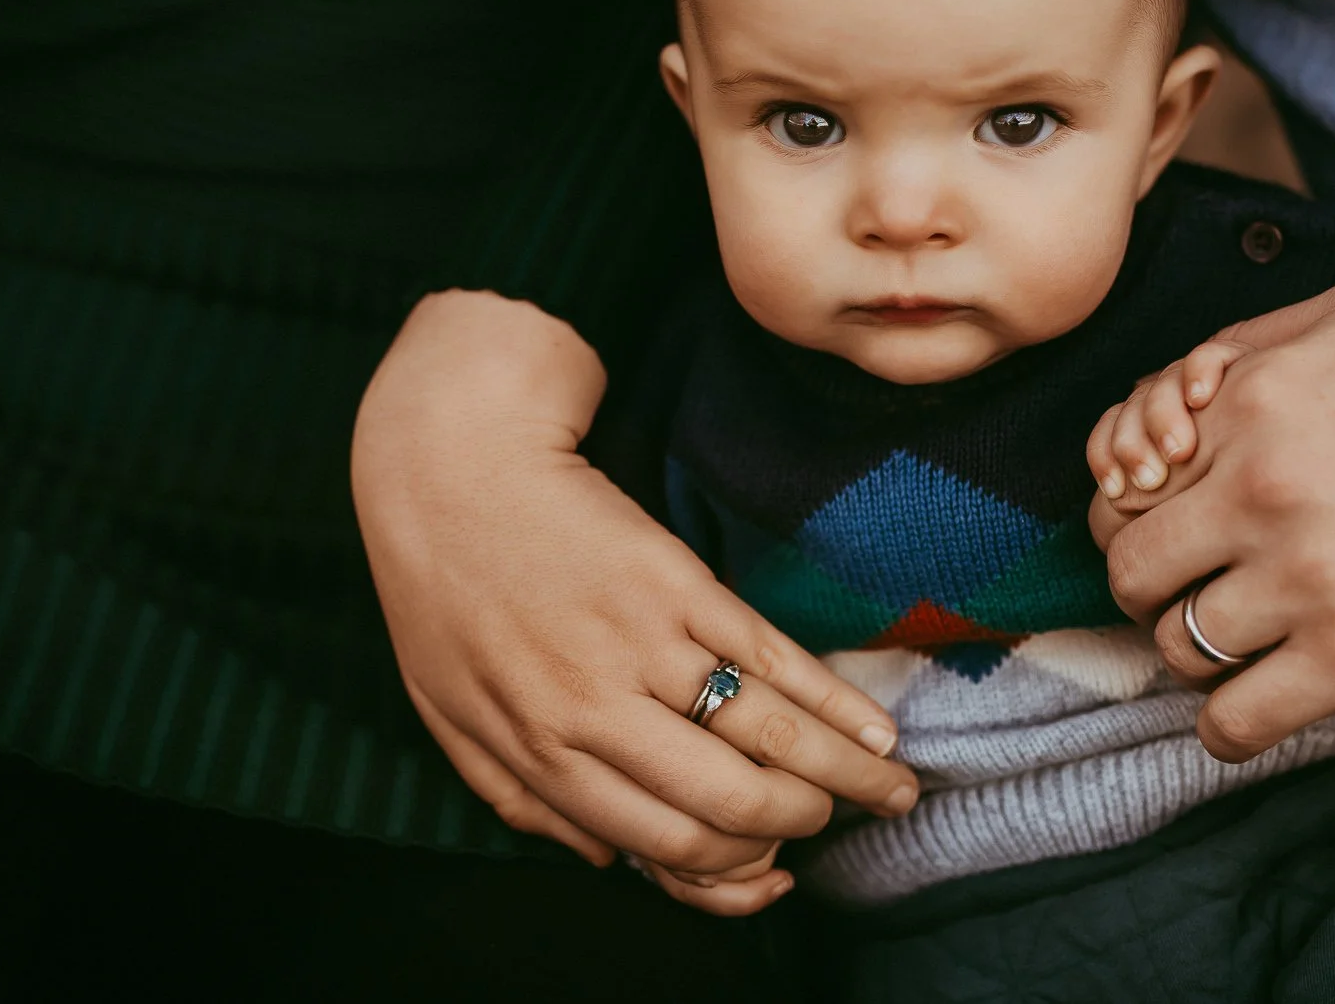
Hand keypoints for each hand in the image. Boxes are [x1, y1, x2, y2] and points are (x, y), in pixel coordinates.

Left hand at [353, 291, 917, 916]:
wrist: (450, 464)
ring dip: (844, 772)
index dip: (735, 870)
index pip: (666, 845)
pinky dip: (834, 699)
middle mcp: (599, 713)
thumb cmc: (442, 590)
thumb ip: (518, 797)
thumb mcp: (450, 713)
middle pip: (731, 803)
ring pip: (767, 736)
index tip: (774, 869)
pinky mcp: (679, 583)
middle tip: (836, 822)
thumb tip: (603, 861)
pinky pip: (771, 656)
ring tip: (892, 786)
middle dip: (801, 825)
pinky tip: (874, 724)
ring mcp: (645, 645)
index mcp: (542, 755)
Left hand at [1088, 279, 1334, 762]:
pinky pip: (1239, 720)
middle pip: (1131, 567)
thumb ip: (1250, 346)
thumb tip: (1175, 401)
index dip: (1131, 511)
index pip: (1117, 482)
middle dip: (1148, 582)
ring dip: (1195, 651)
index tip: (1166, 526)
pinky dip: (1226, 729)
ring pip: (1177, 646)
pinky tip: (1248, 710)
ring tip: (1237, 641)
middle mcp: (1259, 490)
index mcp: (1247, 402)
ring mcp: (1306, 580)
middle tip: (1190, 586)